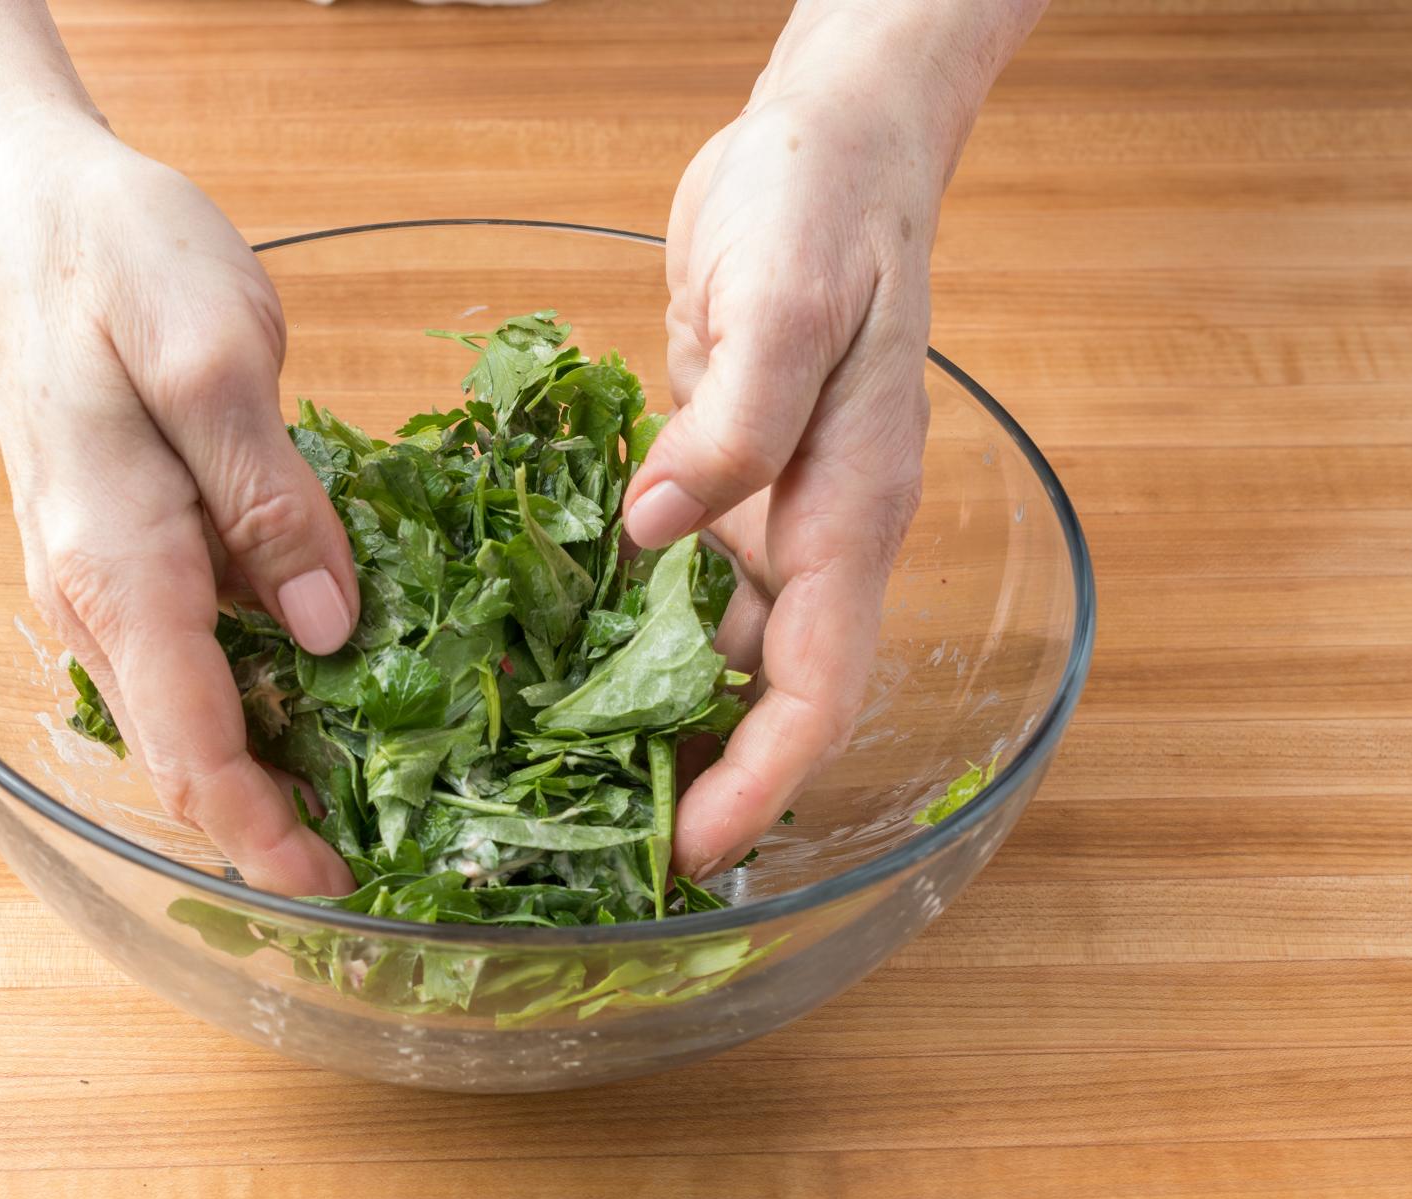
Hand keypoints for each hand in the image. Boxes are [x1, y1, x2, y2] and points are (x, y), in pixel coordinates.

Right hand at [0, 118, 357, 895]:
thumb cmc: (112, 257)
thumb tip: (331, 629)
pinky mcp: (124, 551)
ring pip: (190, 709)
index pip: (189, 745)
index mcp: (117, 565)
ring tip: (386, 782)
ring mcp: (102, 580)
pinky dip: (261, 687)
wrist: (19, 204)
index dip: (259, 833)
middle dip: (277, 817)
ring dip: (274, 759)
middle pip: (187, 752)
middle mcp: (96, 598)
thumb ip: (271, 501)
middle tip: (393, 844)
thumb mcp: (213, 355)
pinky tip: (336, 678)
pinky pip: (193, 651)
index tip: (330, 890)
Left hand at [625, 6, 1020, 877]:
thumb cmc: (824, 208)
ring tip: (563, 768)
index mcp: (853, 511)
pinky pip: (677, 575)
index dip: (761, 778)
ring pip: (718, 644)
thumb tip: (656, 533)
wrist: (830, 138)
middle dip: (699, 769)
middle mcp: (817, 529)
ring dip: (654, 705)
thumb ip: (732, 429)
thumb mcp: (784, 307)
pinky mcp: (720, 471)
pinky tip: (559, 650)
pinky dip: (628, 621)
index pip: (820, 687)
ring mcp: (769, 504)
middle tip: (600, 835)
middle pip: (768, 690)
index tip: (694, 848)